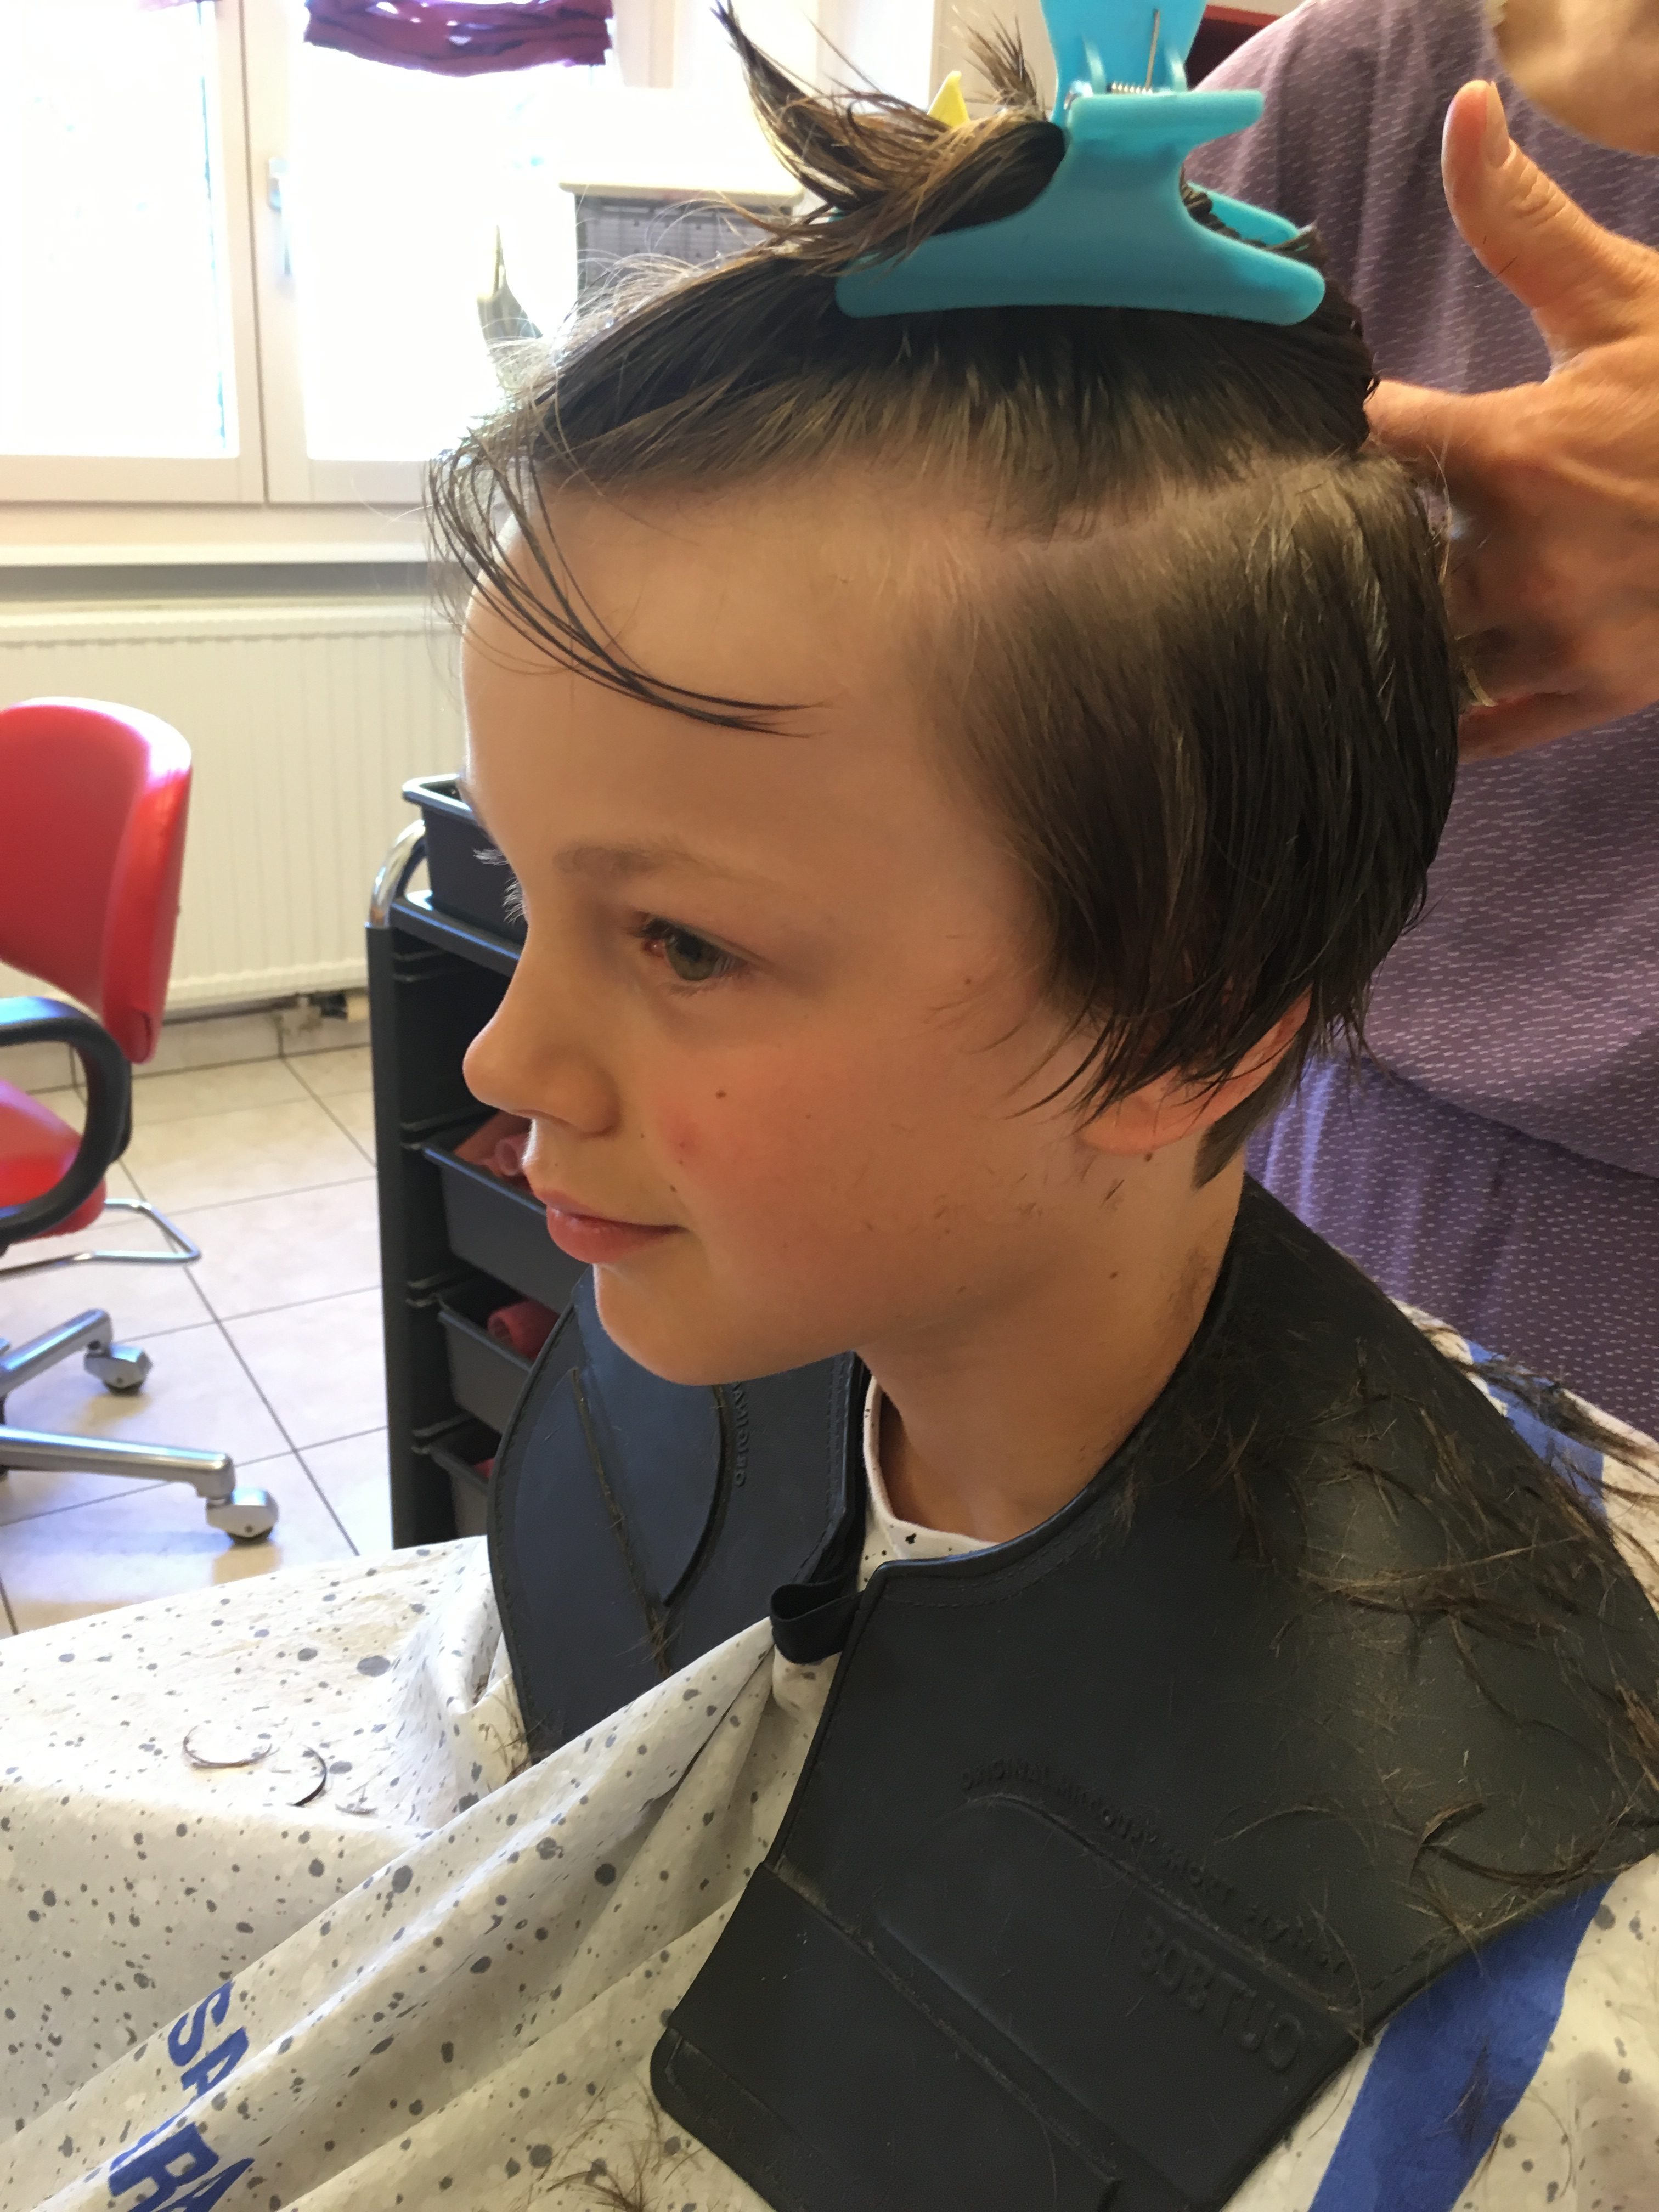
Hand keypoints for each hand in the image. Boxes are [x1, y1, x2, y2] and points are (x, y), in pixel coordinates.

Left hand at [1365, 81, 1658, 759]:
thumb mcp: (1625, 300)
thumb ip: (1524, 224)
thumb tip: (1461, 113)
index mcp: (1512, 454)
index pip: (1369, 445)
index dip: (1344, 433)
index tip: (1344, 427)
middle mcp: (1522, 557)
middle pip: (1374, 566)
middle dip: (1348, 543)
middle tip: (1330, 530)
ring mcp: (1557, 633)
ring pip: (1419, 652)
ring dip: (1387, 627)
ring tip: (1367, 603)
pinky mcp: (1592, 691)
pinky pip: (1482, 729)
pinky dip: (1439, 717)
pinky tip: (1407, 692)